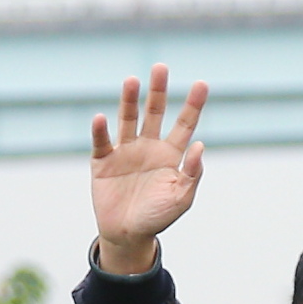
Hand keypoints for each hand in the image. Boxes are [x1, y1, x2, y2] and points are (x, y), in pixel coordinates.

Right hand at [88, 64, 207, 275]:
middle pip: (155, 112)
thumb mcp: (181, 199)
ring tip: (132, 81)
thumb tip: (200, 145)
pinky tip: (101, 118)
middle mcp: (149, 146)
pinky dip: (100, 130)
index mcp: (171, 154)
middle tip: (160, 67)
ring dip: (129, 100)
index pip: (185, 123)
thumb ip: (191, 173)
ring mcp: (125, 151)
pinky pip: (102, 142)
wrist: (127, 236)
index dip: (193, 104)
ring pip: (128, 119)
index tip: (202, 84)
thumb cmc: (157, 217)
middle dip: (158, 90)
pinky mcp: (103, 161)